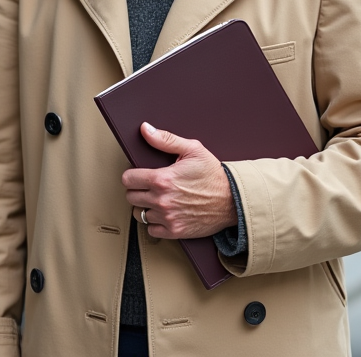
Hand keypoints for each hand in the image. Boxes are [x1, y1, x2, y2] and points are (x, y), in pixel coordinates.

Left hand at [121, 123, 236, 239]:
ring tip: (157, 200)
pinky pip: (151, 230)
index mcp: (162, 179)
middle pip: (131, 197)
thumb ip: (165, 139)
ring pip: (139, 214)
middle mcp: (162, 200)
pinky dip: (155, 223)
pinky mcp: (174, 231)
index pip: (128, 179)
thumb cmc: (213, 175)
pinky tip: (164, 213)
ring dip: (145, 207)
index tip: (140, 175)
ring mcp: (167, 217)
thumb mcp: (192, 149)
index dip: (132, 175)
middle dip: (138, 190)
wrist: (233, 200)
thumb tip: (145, 129)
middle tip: (150, 187)